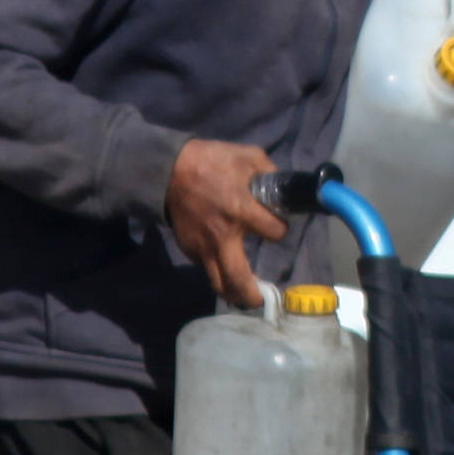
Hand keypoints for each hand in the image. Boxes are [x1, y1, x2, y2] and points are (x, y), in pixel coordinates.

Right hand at [165, 140, 291, 312]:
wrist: (169, 170)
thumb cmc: (211, 161)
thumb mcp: (248, 155)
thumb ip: (269, 172)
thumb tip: (284, 187)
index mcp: (242, 210)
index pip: (275, 233)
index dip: (280, 229)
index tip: (277, 226)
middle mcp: (223, 236)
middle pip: (239, 280)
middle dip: (253, 296)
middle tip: (263, 299)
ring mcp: (203, 246)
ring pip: (219, 283)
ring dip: (233, 294)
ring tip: (244, 296)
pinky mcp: (189, 249)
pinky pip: (206, 267)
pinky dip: (217, 270)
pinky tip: (224, 265)